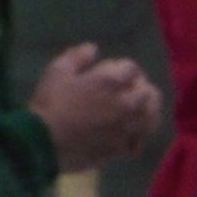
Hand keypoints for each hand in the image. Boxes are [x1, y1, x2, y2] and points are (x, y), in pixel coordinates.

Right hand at [29, 43, 161, 172]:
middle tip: (129, 88)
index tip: (115, 70)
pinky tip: (135, 131)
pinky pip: (142, 140)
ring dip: (148, 108)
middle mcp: (127, 104)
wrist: (45, 143)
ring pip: (152, 116)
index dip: (124, 67)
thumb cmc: (49, 104)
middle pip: (149, 91)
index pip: (132, 68)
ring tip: (138, 107)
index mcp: (112, 82)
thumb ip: (77, 56)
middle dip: (140, 86)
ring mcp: (128, 128)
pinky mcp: (123, 148)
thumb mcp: (57, 71)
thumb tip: (93, 48)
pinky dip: (141, 133)